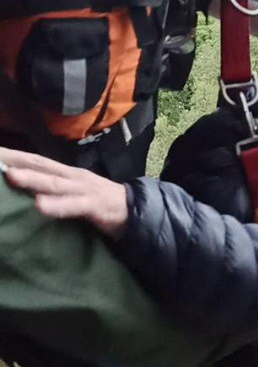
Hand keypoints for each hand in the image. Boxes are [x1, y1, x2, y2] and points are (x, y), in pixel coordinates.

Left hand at [0, 148, 127, 239]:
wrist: (135, 211)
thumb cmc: (99, 202)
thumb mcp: (73, 192)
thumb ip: (53, 189)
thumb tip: (24, 185)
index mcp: (66, 173)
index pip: (36, 161)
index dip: (14, 156)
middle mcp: (72, 176)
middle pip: (41, 166)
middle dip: (16, 161)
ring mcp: (84, 189)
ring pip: (55, 183)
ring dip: (33, 179)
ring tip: (12, 176)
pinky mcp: (95, 205)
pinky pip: (74, 205)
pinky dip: (57, 206)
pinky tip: (41, 206)